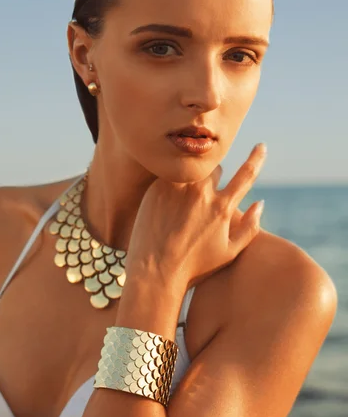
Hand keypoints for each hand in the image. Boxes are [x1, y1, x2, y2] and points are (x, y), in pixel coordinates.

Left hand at [125, 143, 266, 296]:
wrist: (155, 270)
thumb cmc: (194, 266)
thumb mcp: (228, 253)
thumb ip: (249, 227)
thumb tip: (260, 203)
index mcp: (222, 207)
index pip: (246, 175)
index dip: (256, 159)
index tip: (261, 146)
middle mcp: (201, 193)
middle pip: (215, 169)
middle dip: (213, 177)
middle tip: (200, 199)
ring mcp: (178, 188)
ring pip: (191, 169)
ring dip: (192, 177)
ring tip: (181, 201)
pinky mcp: (158, 187)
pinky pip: (170, 175)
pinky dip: (172, 183)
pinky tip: (165, 204)